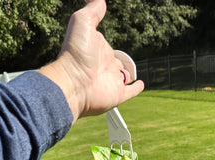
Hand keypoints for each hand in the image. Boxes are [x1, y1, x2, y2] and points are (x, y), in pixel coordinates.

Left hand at [39, 0, 143, 120]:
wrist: (74, 83)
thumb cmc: (76, 53)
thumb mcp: (82, 22)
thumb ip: (93, 9)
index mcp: (98, 50)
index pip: (106, 46)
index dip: (105, 43)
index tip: (105, 40)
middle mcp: (104, 66)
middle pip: (115, 62)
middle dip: (117, 61)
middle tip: (120, 60)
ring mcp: (112, 81)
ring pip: (123, 77)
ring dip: (127, 75)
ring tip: (130, 74)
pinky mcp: (118, 95)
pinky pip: (130, 92)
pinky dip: (136, 88)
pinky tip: (140, 84)